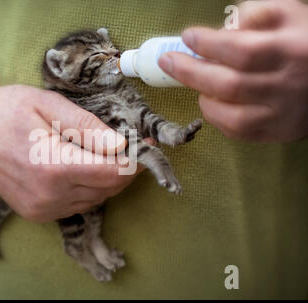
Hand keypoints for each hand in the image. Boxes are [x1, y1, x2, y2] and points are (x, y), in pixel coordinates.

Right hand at [0, 81, 140, 222]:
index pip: (112, 172)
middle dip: (124, 168)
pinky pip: (77, 205)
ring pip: (95, 199)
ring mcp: (41, 209)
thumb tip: (121, 144)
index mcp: (53, 166)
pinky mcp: (36, 214)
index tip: (145, 144)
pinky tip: (79, 168)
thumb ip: (86, 127)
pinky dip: (88, 189)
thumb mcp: (48, 105)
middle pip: (108, 188)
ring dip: (106, 179)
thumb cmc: (7, 109)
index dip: (135, 160)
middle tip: (126, 145)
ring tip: (100, 153)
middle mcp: (49, 196)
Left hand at [158, 0, 307, 141]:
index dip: (209, 44)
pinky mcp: (277, 132)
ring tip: (197, 83)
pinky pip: (238, 132)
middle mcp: (287, 86)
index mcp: (291, 51)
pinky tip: (210, 101)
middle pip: (230, 85)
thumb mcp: (289, 15)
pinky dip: (216, 117)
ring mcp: (282, 114)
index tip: (188, 37)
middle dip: (190, 72)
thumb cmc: (303, 43)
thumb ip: (257, 13)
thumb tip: (224, 29)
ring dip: (204, 98)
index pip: (243, 51)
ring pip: (232, 116)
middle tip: (167, 61)